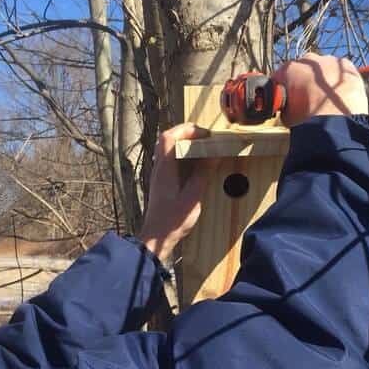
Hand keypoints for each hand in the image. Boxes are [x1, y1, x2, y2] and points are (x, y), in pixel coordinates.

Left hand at [138, 123, 213, 262]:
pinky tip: (195, 164)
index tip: (204, 134)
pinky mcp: (162, 183)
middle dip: (186, 133)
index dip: (186, 130)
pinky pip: (170, 160)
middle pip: (167, 139)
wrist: (156, 238)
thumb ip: (202, 174)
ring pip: (168, 149)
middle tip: (204, 137)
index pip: (169, 136)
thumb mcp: (192, 197)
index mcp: (164, 169)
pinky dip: (183, 156)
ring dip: (184, 144)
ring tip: (202, 148)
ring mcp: (159, 176)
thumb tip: (213, 156)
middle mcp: (159, 169)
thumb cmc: (172, 221)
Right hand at [272, 53, 367, 126]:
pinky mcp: (346, 64)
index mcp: (288, 69)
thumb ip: (286, 105)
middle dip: (304, 80)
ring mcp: (328, 59)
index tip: (289, 99)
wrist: (334, 117)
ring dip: (323, 79)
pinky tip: (340, 92)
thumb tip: (289, 109)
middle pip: (303, 69)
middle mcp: (307, 59)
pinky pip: (340, 70)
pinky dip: (339, 79)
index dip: (284, 89)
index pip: (282, 76)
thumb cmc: (307, 118)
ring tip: (327, 98)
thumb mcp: (287, 116)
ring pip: (322, 68)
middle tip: (308, 99)